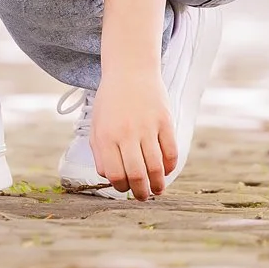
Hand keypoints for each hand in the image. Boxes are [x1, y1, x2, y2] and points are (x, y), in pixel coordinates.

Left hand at [89, 70, 178, 199]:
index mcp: (106, 136)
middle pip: (137, 175)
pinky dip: (169, 167)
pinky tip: (165, 170)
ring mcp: (147, 127)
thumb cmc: (111, 102)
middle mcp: (127, 133)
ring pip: (156, 167)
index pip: (115, 174)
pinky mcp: (165, 121)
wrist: (130, 71)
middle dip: (141, 192)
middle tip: (143, 196)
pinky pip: (171, 152)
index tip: (124, 187)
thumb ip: (100, 153)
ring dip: (157, 185)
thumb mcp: (97, 125)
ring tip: (156, 190)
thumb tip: (111, 178)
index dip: (121, 187)